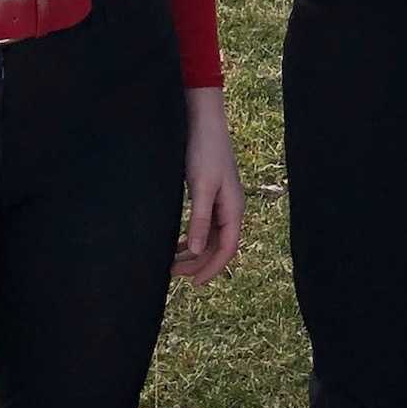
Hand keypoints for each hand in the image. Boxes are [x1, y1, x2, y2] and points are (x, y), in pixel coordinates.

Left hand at [174, 89, 243, 285]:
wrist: (203, 122)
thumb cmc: (204, 151)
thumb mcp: (201, 187)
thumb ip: (200, 219)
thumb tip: (196, 251)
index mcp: (233, 209)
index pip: (227, 249)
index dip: (212, 269)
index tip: (193, 285)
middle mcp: (230, 209)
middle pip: (218, 246)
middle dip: (199, 263)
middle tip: (173, 273)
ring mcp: (221, 202)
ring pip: (210, 237)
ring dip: (194, 252)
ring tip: (172, 262)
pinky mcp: (210, 195)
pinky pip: (204, 225)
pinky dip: (192, 237)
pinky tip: (177, 242)